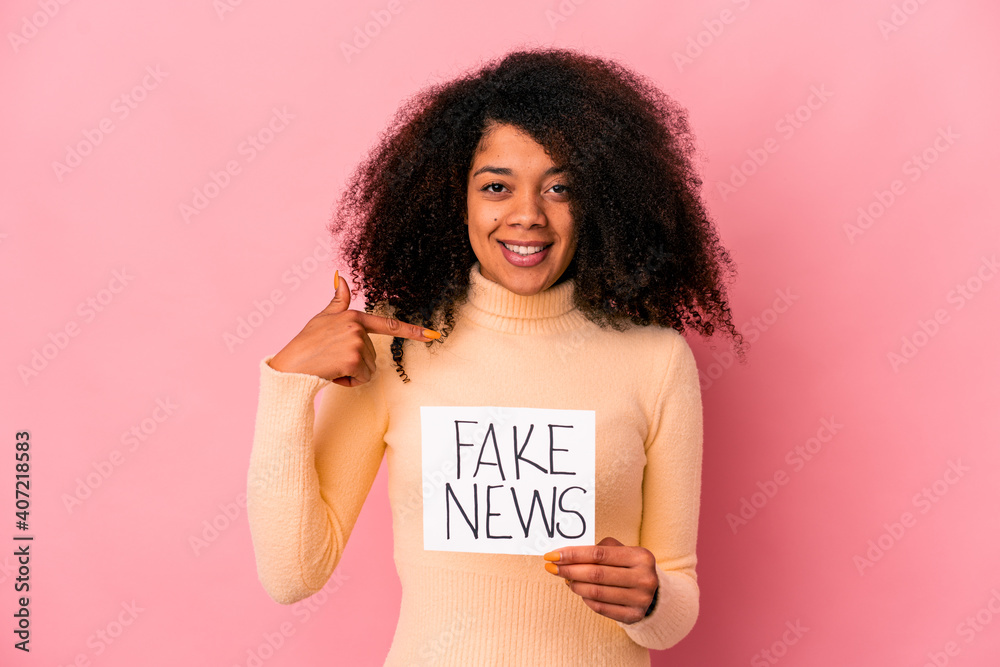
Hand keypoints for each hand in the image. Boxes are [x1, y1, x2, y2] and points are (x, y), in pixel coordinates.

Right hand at [268, 270, 439, 385]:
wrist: (291, 366)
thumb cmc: (306, 343)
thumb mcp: (322, 318)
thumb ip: (337, 301)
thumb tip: (339, 276)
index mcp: (353, 316)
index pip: (389, 325)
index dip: (413, 331)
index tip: (433, 335)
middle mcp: (357, 327)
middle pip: (373, 356)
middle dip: (356, 364)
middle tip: (332, 359)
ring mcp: (357, 342)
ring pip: (369, 369)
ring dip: (352, 373)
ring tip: (331, 365)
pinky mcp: (354, 359)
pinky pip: (363, 378)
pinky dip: (349, 382)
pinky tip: (333, 374)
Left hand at [543, 536, 658, 624]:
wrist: (652, 591)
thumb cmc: (628, 566)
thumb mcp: (621, 550)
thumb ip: (598, 548)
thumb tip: (565, 554)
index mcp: (641, 556)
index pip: (599, 554)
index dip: (573, 554)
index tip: (553, 555)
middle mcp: (644, 578)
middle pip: (596, 574)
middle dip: (569, 570)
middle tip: (552, 567)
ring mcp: (641, 599)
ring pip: (596, 592)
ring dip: (575, 585)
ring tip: (566, 579)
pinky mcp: (634, 616)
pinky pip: (600, 607)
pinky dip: (586, 599)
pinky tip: (579, 591)